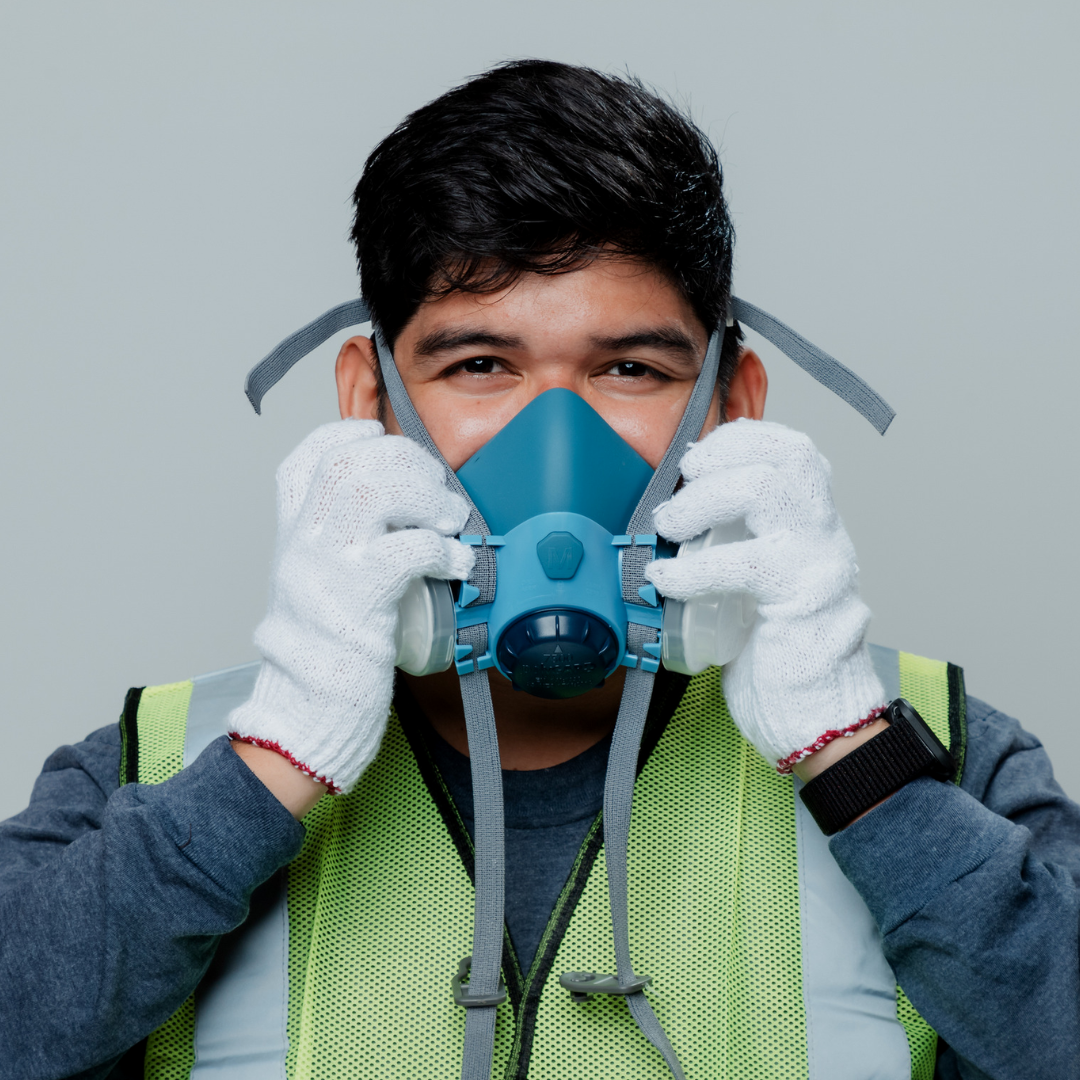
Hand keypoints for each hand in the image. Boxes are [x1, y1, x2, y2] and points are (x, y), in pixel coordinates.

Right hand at [227, 420, 473, 793]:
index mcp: (293, 532)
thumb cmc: (326, 653)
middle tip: (437, 491)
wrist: (305, 717)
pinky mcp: (355, 602)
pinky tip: (456, 565)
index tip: (385, 443)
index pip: (310, 456)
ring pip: (372, 488)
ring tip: (449, 520)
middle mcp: (302, 542)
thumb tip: (405, 508)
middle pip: (350, 460)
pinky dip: (442, 550)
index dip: (352, 435)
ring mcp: (325, 568)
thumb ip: (348, 541)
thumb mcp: (324, 581)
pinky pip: (407, 550)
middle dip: (407, 461)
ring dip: (425, 495)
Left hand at [646, 418, 885, 772]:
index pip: (793, 449)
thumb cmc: (777, 659)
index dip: (742, 437)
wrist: (817, 726)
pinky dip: (693, 566)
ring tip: (669, 526)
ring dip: (703, 499)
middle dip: (723, 455)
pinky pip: (746, 563)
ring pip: (767, 489)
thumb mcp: (753, 587)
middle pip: (788, 453)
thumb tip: (666, 526)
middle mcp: (824, 536)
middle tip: (680, 488)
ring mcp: (821, 564)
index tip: (696, 456)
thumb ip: (731, 549)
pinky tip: (666, 578)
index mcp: (812, 527)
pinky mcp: (804, 601)